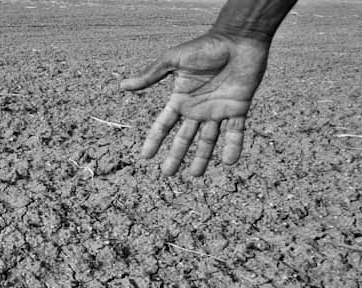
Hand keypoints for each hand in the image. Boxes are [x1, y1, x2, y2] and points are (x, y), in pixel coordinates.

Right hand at [121, 32, 269, 175]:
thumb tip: (122, 85)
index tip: (145, 157)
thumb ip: (151, 75)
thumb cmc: (205, 45)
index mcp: (181, 98)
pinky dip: (233, 147)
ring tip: (196, 175)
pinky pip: (236, 132)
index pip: (164, 125)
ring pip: (208, 140)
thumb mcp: (173, 60)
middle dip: (176, 156)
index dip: (154, 140)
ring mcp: (218, 110)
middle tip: (168, 173)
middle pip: (184, 138)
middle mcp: (198, 108)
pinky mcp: (239, 108)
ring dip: (202, 158)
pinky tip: (229, 162)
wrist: (238, 38)